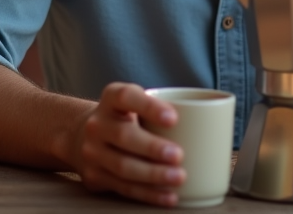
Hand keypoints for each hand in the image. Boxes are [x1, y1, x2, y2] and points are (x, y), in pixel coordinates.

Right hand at [72, 82, 185, 206]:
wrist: (80, 135)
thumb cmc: (123, 117)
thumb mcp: (133, 102)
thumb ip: (160, 107)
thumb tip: (212, 120)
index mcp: (111, 98)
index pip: (128, 97)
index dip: (150, 107)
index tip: (174, 118)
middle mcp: (98, 124)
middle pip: (124, 136)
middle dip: (153, 148)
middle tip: (179, 155)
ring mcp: (92, 152)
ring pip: (123, 166)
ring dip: (153, 175)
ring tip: (178, 177)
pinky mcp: (94, 176)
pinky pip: (124, 188)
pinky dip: (149, 194)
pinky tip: (168, 195)